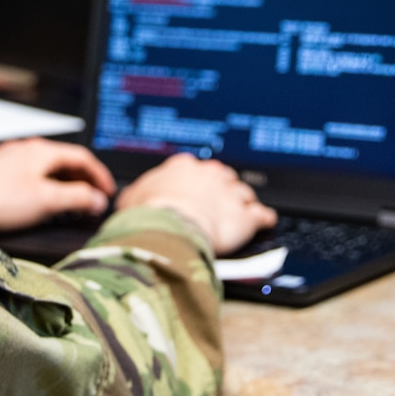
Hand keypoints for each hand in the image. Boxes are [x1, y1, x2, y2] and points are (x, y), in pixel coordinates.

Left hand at [0, 139, 115, 232]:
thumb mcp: (46, 200)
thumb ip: (77, 198)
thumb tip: (97, 199)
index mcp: (40, 150)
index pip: (82, 156)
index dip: (99, 175)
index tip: (107, 192)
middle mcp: (25, 150)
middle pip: (64, 161)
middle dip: (83, 181)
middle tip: (92, 200)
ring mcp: (9, 160)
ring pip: (46, 169)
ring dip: (64, 185)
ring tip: (70, 205)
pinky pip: (30, 176)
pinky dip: (45, 188)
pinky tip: (41, 205)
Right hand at [117, 154, 276, 254]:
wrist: (168, 228)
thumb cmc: (148, 214)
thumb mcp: (130, 200)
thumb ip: (134, 195)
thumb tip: (128, 199)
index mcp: (183, 167)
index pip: (194, 170)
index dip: (195, 182)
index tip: (194, 190)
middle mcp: (210, 175)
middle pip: (223, 177)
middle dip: (222, 189)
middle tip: (218, 202)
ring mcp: (230, 194)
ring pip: (243, 192)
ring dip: (243, 201)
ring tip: (244, 208)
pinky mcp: (245, 216)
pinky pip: (261, 215)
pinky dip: (264, 218)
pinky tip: (266, 221)